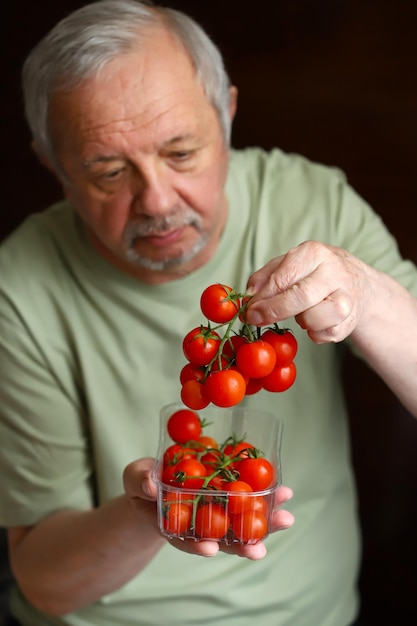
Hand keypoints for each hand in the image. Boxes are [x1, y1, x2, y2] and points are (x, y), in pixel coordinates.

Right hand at [123, 460, 293, 559]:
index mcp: (174, 524)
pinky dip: (267, 501)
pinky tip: (285, 494)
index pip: (186, 539)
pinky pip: (249, 501)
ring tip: (285, 519)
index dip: (196, 544)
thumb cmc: (144, 481)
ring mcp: (217, 513)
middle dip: (242, 544)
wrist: (159, 478)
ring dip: (265, 525)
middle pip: (222, 539)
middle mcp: (200, 524)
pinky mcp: (230, 496)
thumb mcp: (134, 476)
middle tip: (259, 550)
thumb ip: (139, 480)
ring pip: (242, 524)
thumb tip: (151, 484)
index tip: (209, 548)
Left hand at [244, 240, 370, 342]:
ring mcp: (347, 296)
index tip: (249, 311)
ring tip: (301, 314)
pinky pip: (327, 335)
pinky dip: (316, 334)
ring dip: (302, 322)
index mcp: (314, 253)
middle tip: (257, 319)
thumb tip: (248, 296)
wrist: (357, 282)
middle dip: (274, 311)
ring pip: (316, 319)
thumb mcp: (289, 264)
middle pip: (300, 297)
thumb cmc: (313, 273)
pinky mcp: (352, 319)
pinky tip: (316, 323)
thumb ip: (265, 278)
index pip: (283, 278)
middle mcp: (334, 272)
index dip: (262, 298)